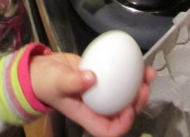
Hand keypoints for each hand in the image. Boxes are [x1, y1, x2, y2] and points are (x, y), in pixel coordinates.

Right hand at [30, 52, 155, 136]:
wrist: (41, 69)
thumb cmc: (46, 82)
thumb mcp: (56, 82)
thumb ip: (72, 81)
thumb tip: (92, 77)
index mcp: (88, 115)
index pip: (109, 130)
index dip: (123, 123)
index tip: (128, 106)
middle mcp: (98, 106)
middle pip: (123, 111)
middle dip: (138, 102)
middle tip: (144, 86)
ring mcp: (101, 92)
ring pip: (125, 93)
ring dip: (139, 85)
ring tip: (148, 72)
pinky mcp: (103, 77)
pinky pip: (120, 77)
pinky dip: (131, 71)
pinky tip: (138, 60)